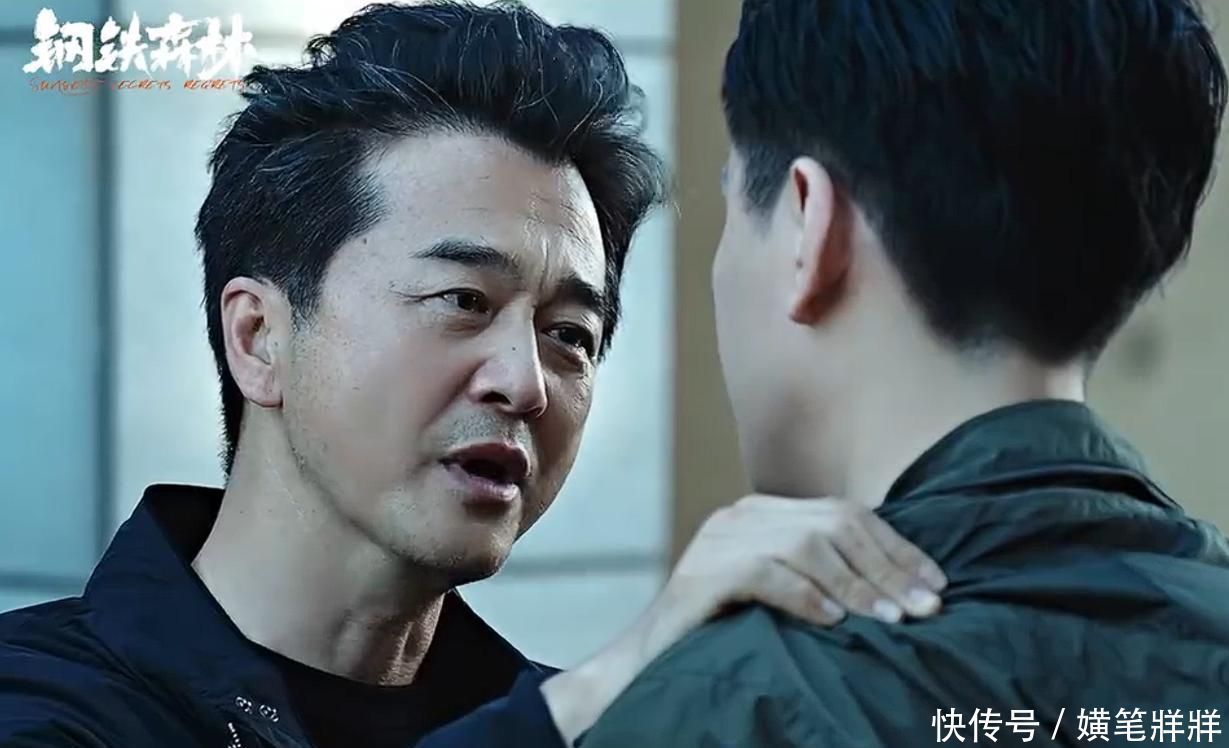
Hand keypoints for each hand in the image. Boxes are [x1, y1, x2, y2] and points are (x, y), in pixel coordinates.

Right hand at [541, 494, 946, 743]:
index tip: (937, 584)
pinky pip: (765, 573)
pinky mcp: (703, 573)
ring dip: (856, 585)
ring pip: (806, 546)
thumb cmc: (723, 632)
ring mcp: (719, 540)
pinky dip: (805, 595)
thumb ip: (822, 575)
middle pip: (834, 525)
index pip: (845, 515)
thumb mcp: (779, 592)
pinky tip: (832, 621)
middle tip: (926, 608)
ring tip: (890, 620)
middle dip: (888, 568)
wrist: (647, 658)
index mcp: (764, 513)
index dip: (896, 548)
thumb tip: (901, 591)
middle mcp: (742, 516)